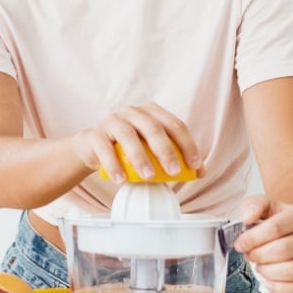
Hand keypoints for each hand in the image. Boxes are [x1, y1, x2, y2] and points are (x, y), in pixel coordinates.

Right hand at [69, 103, 200, 182]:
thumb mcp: (152, 151)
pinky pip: (104, 148)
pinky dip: (113, 165)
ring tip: (148, 177)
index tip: (194, 165)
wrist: (93, 149)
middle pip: (152, 127)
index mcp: (151, 112)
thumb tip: (199, 172)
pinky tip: (121, 179)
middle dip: (166, 150)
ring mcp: (112, 121)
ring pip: (128, 135)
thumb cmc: (128, 149)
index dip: (187, 144)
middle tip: (174, 172)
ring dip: (140, 157)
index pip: (174, 125)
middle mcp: (132, 112)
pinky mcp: (95, 134)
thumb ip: (173, 158)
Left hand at [233, 195, 292, 292]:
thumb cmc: (280, 222)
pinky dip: (280, 288)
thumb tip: (247, 217)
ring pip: (291, 271)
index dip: (253, 238)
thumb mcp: (266, 207)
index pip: (276, 227)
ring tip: (259, 267)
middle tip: (249, 256)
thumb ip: (253, 205)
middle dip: (259, 256)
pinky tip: (269, 281)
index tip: (240, 244)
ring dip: (267, 272)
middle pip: (283, 250)